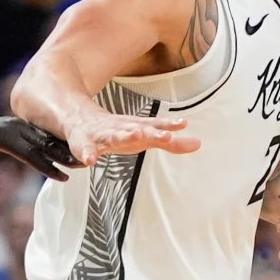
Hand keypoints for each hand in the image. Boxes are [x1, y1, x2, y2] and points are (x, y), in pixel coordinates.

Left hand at [0, 117, 81, 185]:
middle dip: (64, 156)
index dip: (48, 167)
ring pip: (47, 138)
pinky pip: (43, 135)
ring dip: (64, 148)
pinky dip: (57, 143)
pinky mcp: (23, 124)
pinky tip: (70, 150)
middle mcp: (15, 127)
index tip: (64, 177)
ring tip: (82, 159)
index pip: (30, 154)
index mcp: (3, 137)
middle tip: (84, 166)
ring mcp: (20, 124)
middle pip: (44, 144)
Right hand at [66, 109, 199, 165]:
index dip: (168, 125)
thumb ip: (171, 143)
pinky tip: (90, 160)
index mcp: (137, 127)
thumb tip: (198, 144)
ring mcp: (103, 135)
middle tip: (165, 135)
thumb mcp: (146, 135)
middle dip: (151, 132)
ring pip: (114, 134)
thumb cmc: (119, 130)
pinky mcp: (85, 143)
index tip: (183, 123)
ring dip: (125, 135)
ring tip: (135, 136)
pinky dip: (88, 154)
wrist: (80, 118)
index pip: (155, 125)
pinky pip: (85, 149)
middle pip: (138, 128)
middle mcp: (123, 128)